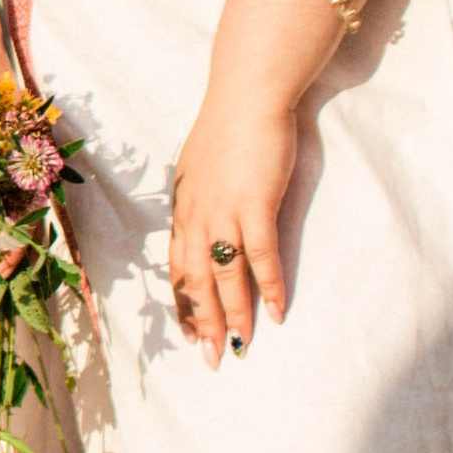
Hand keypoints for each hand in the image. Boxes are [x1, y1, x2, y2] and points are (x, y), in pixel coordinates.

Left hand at [167, 84, 300, 366]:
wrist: (247, 92)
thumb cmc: (230, 125)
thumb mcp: (204, 166)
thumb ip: (204, 195)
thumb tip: (208, 217)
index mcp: (184, 207)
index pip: (177, 266)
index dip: (182, 303)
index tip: (186, 335)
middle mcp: (197, 214)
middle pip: (195, 280)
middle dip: (202, 323)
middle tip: (210, 359)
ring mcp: (224, 210)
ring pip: (224, 276)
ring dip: (233, 315)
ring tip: (238, 349)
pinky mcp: (255, 203)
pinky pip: (260, 255)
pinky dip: (267, 286)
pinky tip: (276, 311)